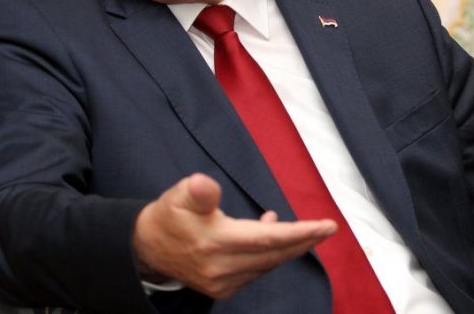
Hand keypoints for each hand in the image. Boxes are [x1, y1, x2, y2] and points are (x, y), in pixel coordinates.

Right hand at [132, 173, 336, 298]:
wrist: (146, 248)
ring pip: (268, 265)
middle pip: (275, 255)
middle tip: (327, 228)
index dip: (301, 232)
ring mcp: (222, 283)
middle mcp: (221, 268)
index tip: (327, 226)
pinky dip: (270, 256)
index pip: (268, 239)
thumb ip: (197, 191)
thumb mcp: (179, 195)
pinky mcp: (222, 289)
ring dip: (288, 247)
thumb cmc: (169, 216)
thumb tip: (205, 185)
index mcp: (214, 242)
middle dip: (304, 240)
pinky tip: (270, 236)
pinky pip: (257, 271)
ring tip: (301, 228)